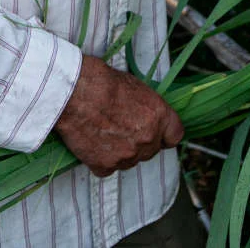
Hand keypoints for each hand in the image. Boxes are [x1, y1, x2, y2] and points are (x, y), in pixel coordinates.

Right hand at [53, 55, 183, 176]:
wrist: (75, 93)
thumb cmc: (102, 82)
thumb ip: (147, 109)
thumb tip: (145, 116)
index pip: (175, 136)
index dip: (165, 134)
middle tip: (120, 127)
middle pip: (150, 150)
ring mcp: (127, 155)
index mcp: (159, 117)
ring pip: (128, 161)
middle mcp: (148, 139)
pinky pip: (107, 168)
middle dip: (139, 142)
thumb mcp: (135, 87)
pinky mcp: (105, 165)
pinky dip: (99, 159)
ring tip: (102, 131)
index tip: (157, 132)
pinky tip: (91, 142)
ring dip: (119, 152)